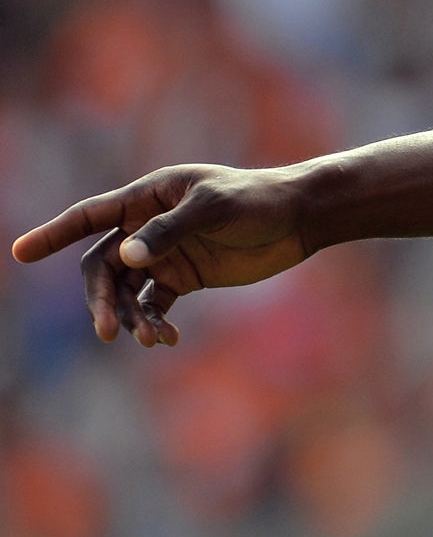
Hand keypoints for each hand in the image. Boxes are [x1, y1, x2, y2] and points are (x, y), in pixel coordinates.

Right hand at [10, 165, 312, 347]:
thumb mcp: (214, 209)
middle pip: (103, 266)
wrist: (300, 218)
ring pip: (127, 292)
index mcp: (149, 197)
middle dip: (101, 299)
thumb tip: (125, 258)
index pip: (91, 216)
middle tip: (107, 332)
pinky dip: (154, 322)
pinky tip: (167, 338)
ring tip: (154, 339)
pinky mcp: (184, 277)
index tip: (20, 253)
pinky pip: (154, 304)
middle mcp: (148, 226)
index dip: (55, 233)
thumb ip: (169, 231)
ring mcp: (164, 254)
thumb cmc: (257, 200)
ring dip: (130, 318)